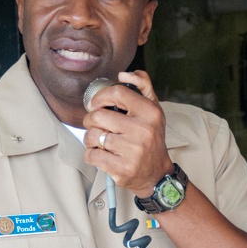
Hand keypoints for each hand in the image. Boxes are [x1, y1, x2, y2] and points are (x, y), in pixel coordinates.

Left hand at [82, 70, 173, 195]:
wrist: (157, 173)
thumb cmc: (151, 138)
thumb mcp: (154, 110)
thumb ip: (142, 86)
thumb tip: (123, 74)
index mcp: (150, 112)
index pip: (117, 93)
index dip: (100, 97)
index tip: (95, 104)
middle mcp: (143, 130)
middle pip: (98, 116)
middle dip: (90, 120)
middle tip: (95, 125)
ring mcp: (132, 151)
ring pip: (92, 136)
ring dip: (90, 138)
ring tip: (98, 141)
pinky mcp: (122, 168)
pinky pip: (92, 155)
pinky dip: (91, 155)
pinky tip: (100, 154)